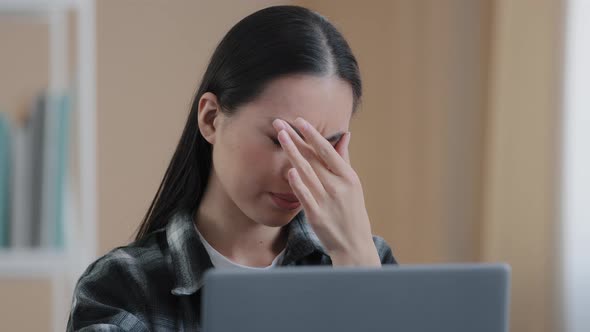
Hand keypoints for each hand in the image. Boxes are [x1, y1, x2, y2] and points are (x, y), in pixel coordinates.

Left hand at [272, 117, 380, 266]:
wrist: (353, 245)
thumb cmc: (352, 212)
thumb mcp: (353, 184)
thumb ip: (344, 160)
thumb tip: (344, 135)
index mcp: (348, 176)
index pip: (327, 150)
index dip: (312, 134)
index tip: (299, 120)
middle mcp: (338, 186)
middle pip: (313, 158)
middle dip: (295, 138)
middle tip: (279, 123)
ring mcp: (327, 201)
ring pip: (307, 172)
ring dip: (293, 153)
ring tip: (281, 137)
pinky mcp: (316, 215)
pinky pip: (305, 196)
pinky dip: (298, 183)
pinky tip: (289, 170)